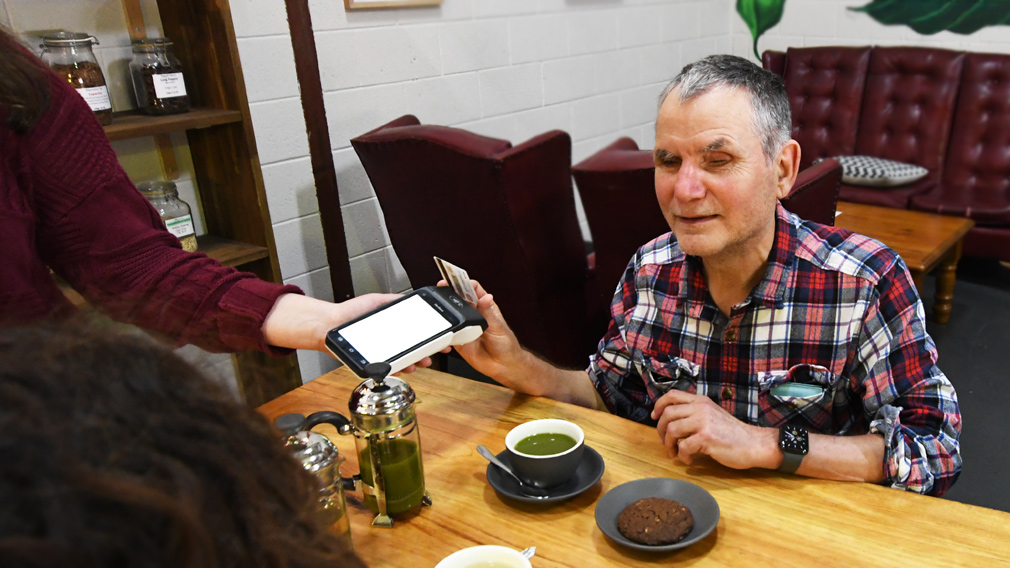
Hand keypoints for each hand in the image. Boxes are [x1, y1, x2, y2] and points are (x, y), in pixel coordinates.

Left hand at [333, 293, 446, 372]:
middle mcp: (389, 342)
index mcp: (393, 327)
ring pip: (404, 362)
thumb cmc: (349, 313)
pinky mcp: (372, 363)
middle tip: (434, 354)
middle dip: (427, 354)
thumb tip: (409, 298)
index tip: (442, 339)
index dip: (430, 338)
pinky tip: (404, 367)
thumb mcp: (376, 301)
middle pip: (414, 350)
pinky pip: (388, 369)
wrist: (329, 325)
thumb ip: (393, 301)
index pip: (415, 334)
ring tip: (421, 362)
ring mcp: (382, 353)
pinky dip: (398, 369)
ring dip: (416, 363)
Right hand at [444, 280, 525, 381]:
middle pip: (459, 299)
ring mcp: (465, 326)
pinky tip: (444, 328)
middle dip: (450, 292)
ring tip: (441, 306)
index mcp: (486, 307)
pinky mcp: (458, 339)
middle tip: (442, 288)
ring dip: (446, 310)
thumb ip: (488, 313)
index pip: (473, 289)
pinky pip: (448, 332)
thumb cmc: (506, 345)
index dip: (464, 282)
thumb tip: (486, 297)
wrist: (503, 366)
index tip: (456, 279)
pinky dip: (444, 330)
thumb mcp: (498, 327)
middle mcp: (474, 315)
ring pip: (452, 314)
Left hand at [650, 389, 771, 468]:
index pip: (672, 395)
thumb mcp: (713, 415)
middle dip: (660, 430)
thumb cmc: (734, 434)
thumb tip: (673, 424)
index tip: (654, 417)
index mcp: (701, 401)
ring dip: (669, 445)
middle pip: (667, 413)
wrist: (755, 444)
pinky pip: (683, 447)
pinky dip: (682, 456)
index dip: (658, 405)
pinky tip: (689, 460)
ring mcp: (703, 422)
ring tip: (674, 453)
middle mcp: (701, 408)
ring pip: (672, 429)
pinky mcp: (706, 437)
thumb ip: (695, 415)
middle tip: (664, 442)